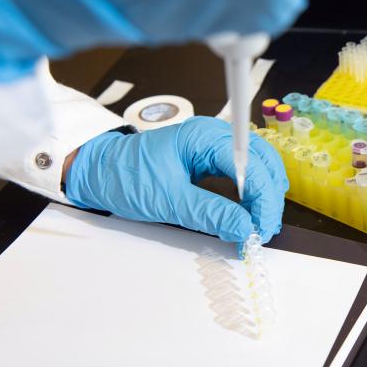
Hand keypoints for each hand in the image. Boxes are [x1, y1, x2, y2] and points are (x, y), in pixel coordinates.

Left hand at [64, 117, 287, 247]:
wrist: (98, 172)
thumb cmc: (125, 178)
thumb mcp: (168, 201)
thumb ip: (210, 214)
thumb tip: (245, 230)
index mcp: (203, 137)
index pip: (251, 164)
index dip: (264, 198)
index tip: (264, 227)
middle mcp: (214, 135)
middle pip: (261, 161)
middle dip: (269, 196)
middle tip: (265, 230)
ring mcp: (214, 145)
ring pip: (257, 166)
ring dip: (264, 194)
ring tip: (260, 224)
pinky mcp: (210, 159)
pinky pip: (243, 172)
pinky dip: (252, 193)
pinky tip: (250, 212)